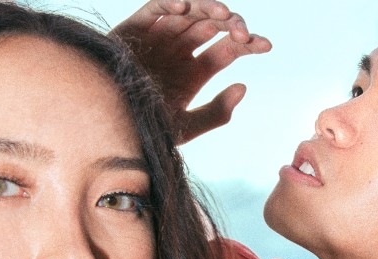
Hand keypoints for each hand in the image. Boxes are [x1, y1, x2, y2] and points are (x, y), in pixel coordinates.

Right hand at [114, 0, 271, 143]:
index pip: (227, 49)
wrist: (111, 127)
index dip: (247, 44)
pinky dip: (169, 4)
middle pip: (212, 27)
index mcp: (195, 72)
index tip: (266, 45)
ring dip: (207, 9)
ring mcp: (160, 38)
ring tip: (224, 15)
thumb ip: (216, 113)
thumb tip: (243, 86)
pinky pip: (155, 9)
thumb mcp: (187, 127)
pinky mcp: (135, 29)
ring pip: (189, 13)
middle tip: (244, 31)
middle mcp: (180, 51)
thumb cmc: (146, 128)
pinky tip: (185, 9)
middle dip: (231, 24)